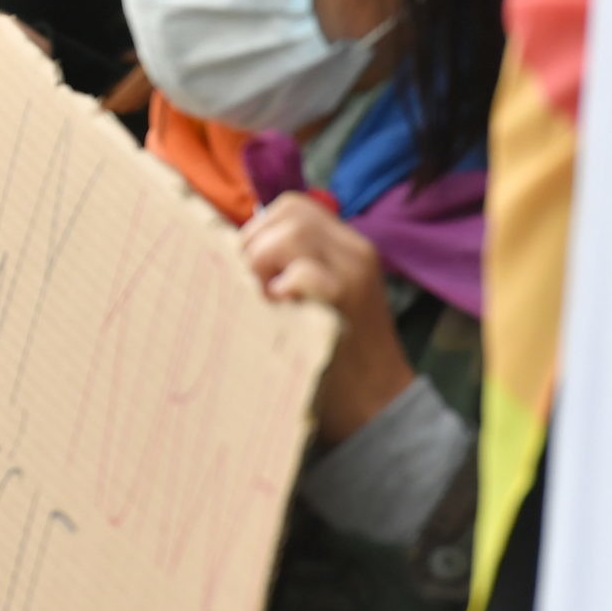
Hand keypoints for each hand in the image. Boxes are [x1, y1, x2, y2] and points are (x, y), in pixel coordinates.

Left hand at [239, 194, 411, 445]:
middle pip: (288, 211)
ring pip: (290, 233)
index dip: (260, 229)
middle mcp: (354, 251)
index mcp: (348, 246)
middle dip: (255, 243)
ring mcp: (352, 272)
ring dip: (262, 264)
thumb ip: (293, 265)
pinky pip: (300, 273)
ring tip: (265, 299)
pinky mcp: (344, 300)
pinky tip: (278, 315)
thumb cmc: (335, 353)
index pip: (292, 206)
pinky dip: (279, 290)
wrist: (377, 404)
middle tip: (252, 287)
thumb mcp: (321, 296)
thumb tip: (234, 249)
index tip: (251, 268)